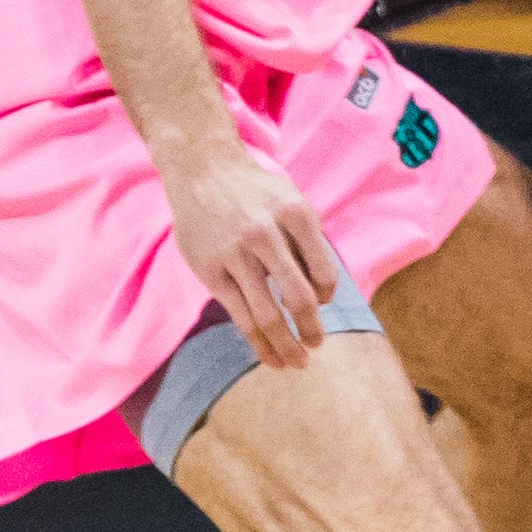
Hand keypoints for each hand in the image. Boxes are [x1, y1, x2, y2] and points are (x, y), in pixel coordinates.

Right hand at [155, 137, 354, 378]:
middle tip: (316, 345)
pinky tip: (269, 356)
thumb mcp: (292, 201)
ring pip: (266, 316)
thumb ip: (310, 243)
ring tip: (296, 363)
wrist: (202, 169)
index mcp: (295, 215)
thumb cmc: (256, 193)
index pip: (325, 274)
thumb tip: (326, 296)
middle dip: (311, 330)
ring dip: (286, 346)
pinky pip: (240, 316)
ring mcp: (235, 254)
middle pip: (299, 298)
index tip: (321, 303)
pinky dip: (258, 343)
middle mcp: (265, 234)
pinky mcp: (211, 271)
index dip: (328, 297)